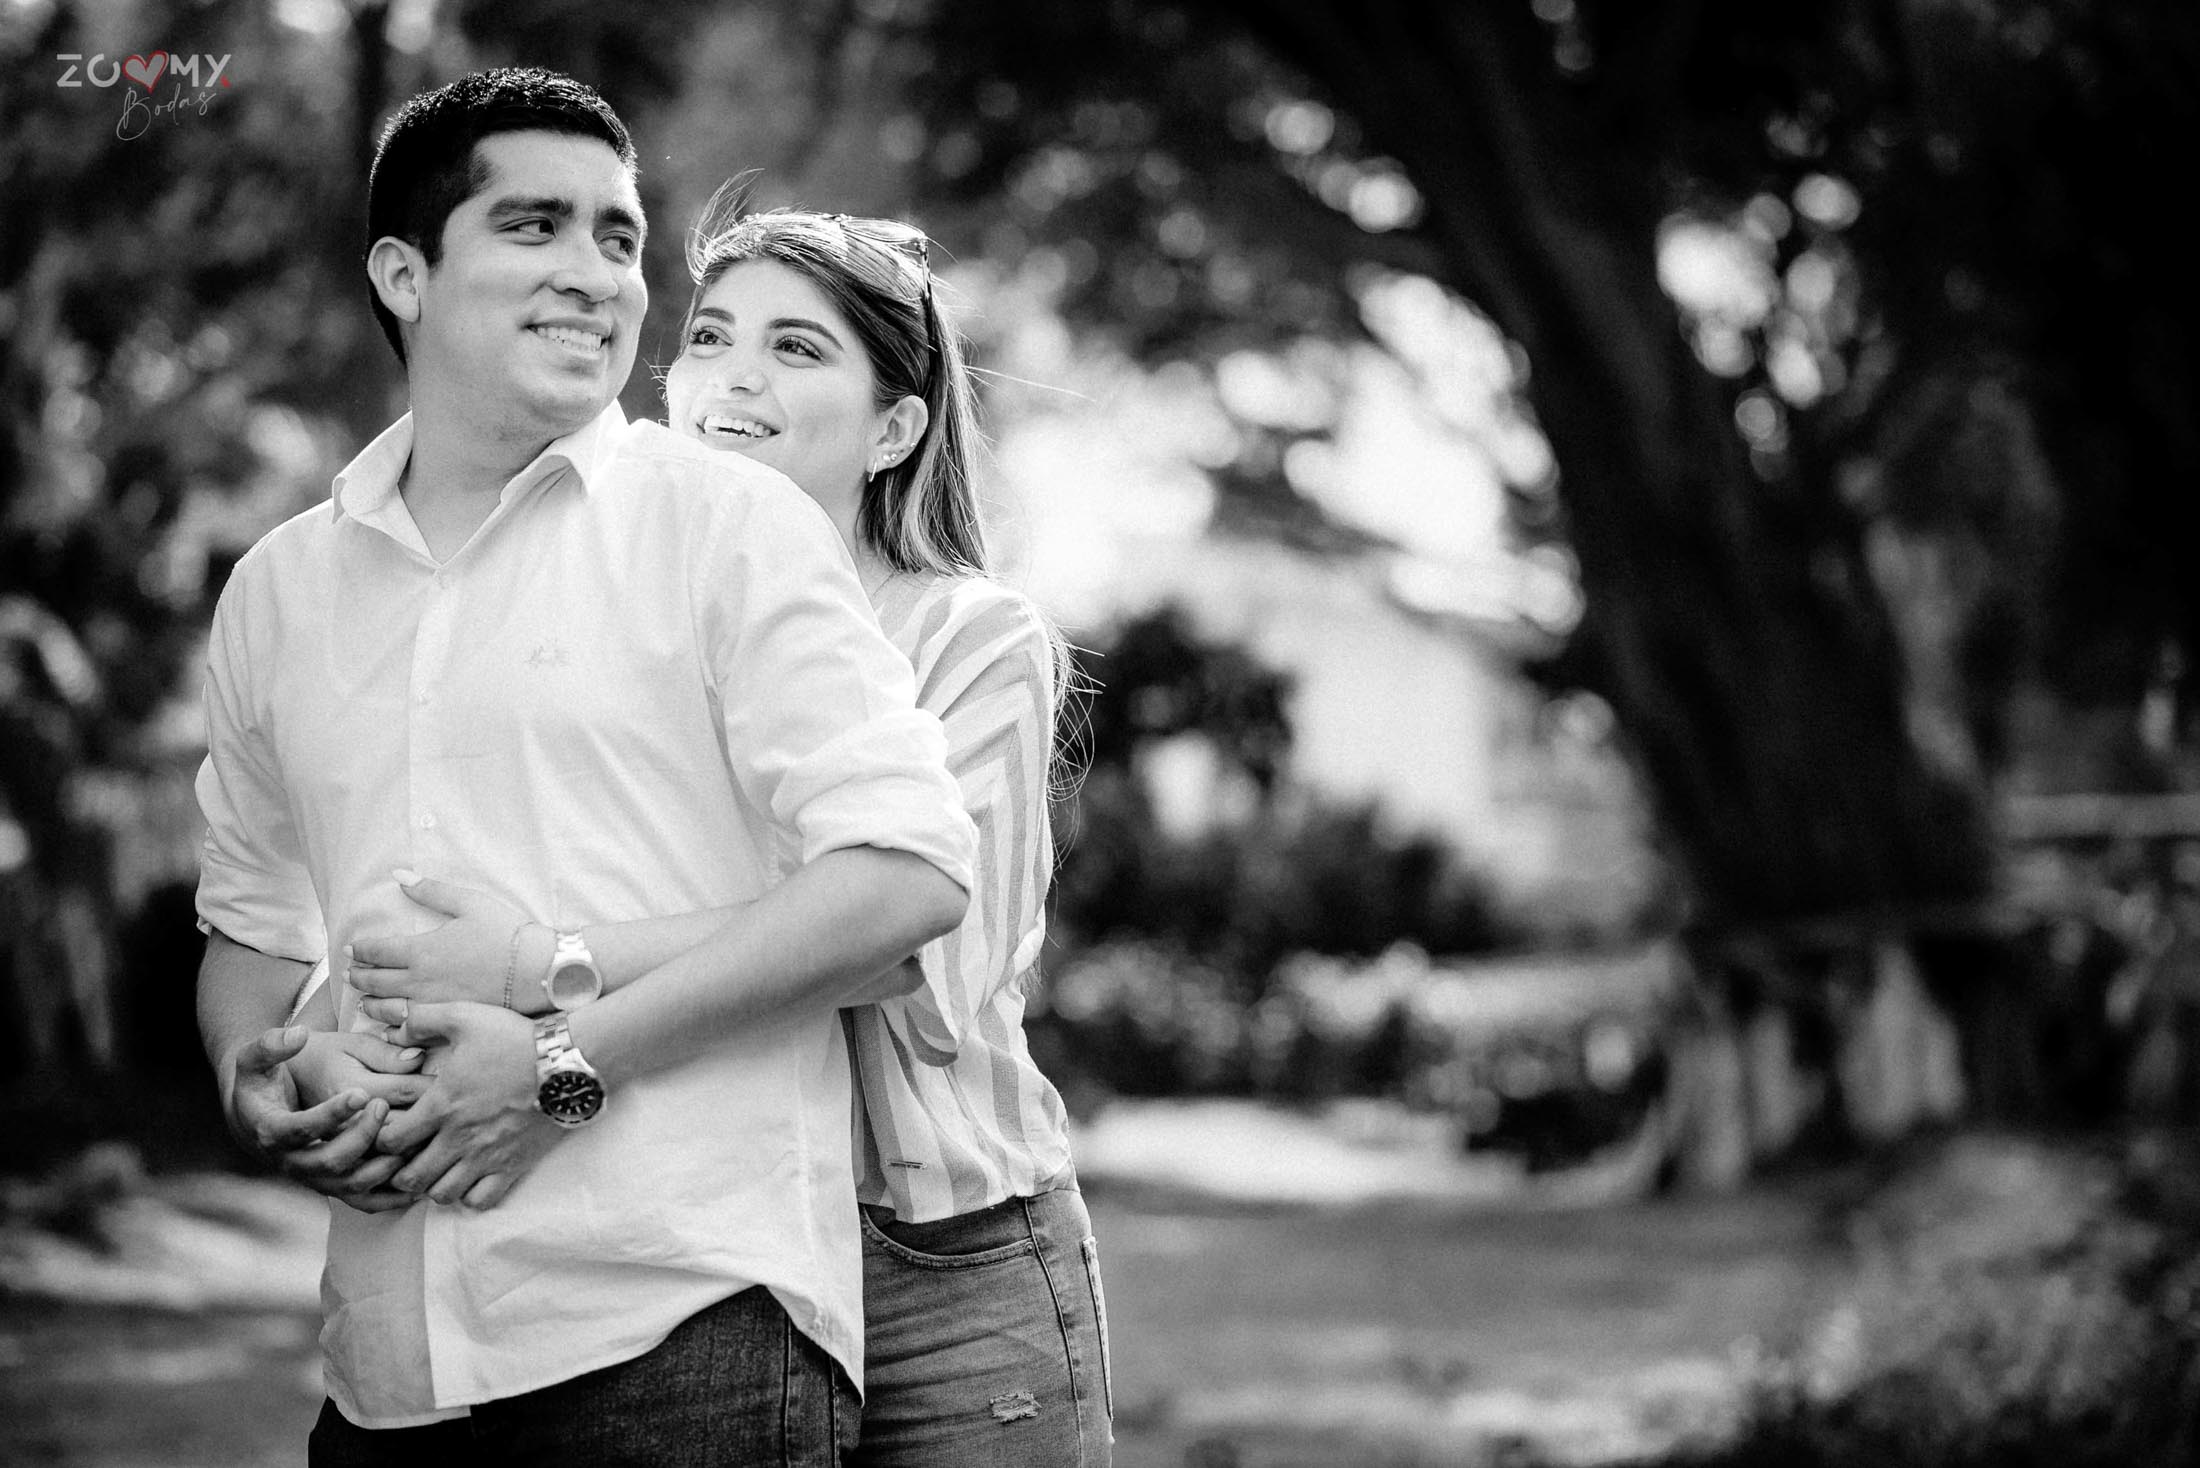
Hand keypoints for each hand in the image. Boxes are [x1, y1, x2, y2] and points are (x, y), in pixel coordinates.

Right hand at [222, 1026, 414, 1212]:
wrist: (255, 1117)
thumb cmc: (263, 1082)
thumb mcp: (254, 1059)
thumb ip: (270, 1044)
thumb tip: (297, 1033)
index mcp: (272, 1131)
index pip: (300, 1129)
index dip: (330, 1115)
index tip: (361, 1094)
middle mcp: (292, 1162)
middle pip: (330, 1162)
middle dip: (361, 1137)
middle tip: (384, 1105)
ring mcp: (314, 1178)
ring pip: (351, 1186)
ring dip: (383, 1167)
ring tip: (409, 1138)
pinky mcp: (333, 1187)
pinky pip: (363, 1201)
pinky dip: (391, 1197)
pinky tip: (418, 1182)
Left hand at [349, 872, 543, 1012]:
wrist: (536, 971)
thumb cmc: (506, 934)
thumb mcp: (469, 903)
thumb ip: (430, 890)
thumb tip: (399, 874)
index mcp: (421, 950)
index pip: (376, 952)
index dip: (360, 950)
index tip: (352, 949)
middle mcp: (419, 981)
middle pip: (375, 981)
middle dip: (358, 976)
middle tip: (351, 973)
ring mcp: (433, 1005)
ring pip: (387, 1007)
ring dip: (370, 1002)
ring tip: (364, 999)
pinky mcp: (448, 1020)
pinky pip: (409, 1026)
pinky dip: (392, 1025)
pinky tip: (390, 1024)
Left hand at [372, 1000, 558, 1207]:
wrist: (569, 1062)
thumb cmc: (516, 1039)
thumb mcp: (465, 1016)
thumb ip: (421, 1020)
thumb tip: (392, 1030)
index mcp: (441, 1104)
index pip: (390, 1140)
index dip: (382, 1137)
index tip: (392, 1129)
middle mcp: (459, 1138)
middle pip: (411, 1177)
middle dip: (401, 1170)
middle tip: (409, 1156)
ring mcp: (487, 1156)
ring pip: (442, 1194)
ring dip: (433, 1185)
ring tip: (439, 1168)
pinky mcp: (512, 1166)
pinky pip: (480, 1201)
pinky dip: (469, 1195)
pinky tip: (470, 1177)